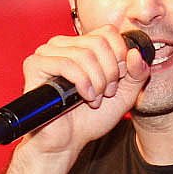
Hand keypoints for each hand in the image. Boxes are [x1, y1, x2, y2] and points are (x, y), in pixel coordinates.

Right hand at [18, 25, 150, 156]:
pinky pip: (66, 63)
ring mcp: (47, 53)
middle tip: (106, 93)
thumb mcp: (124, 95)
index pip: (108, 32)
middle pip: (98, 43)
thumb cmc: (91, 118)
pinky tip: (85, 97)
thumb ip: (137, 74)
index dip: (119, 57)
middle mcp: (64, 44)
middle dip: (109, 72)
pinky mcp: (35, 65)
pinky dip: (82, 82)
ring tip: (94, 99)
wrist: (68, 141)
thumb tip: (136, 52)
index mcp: (82, 45)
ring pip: (84, 54)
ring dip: (97, 81)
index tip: (117, 81)